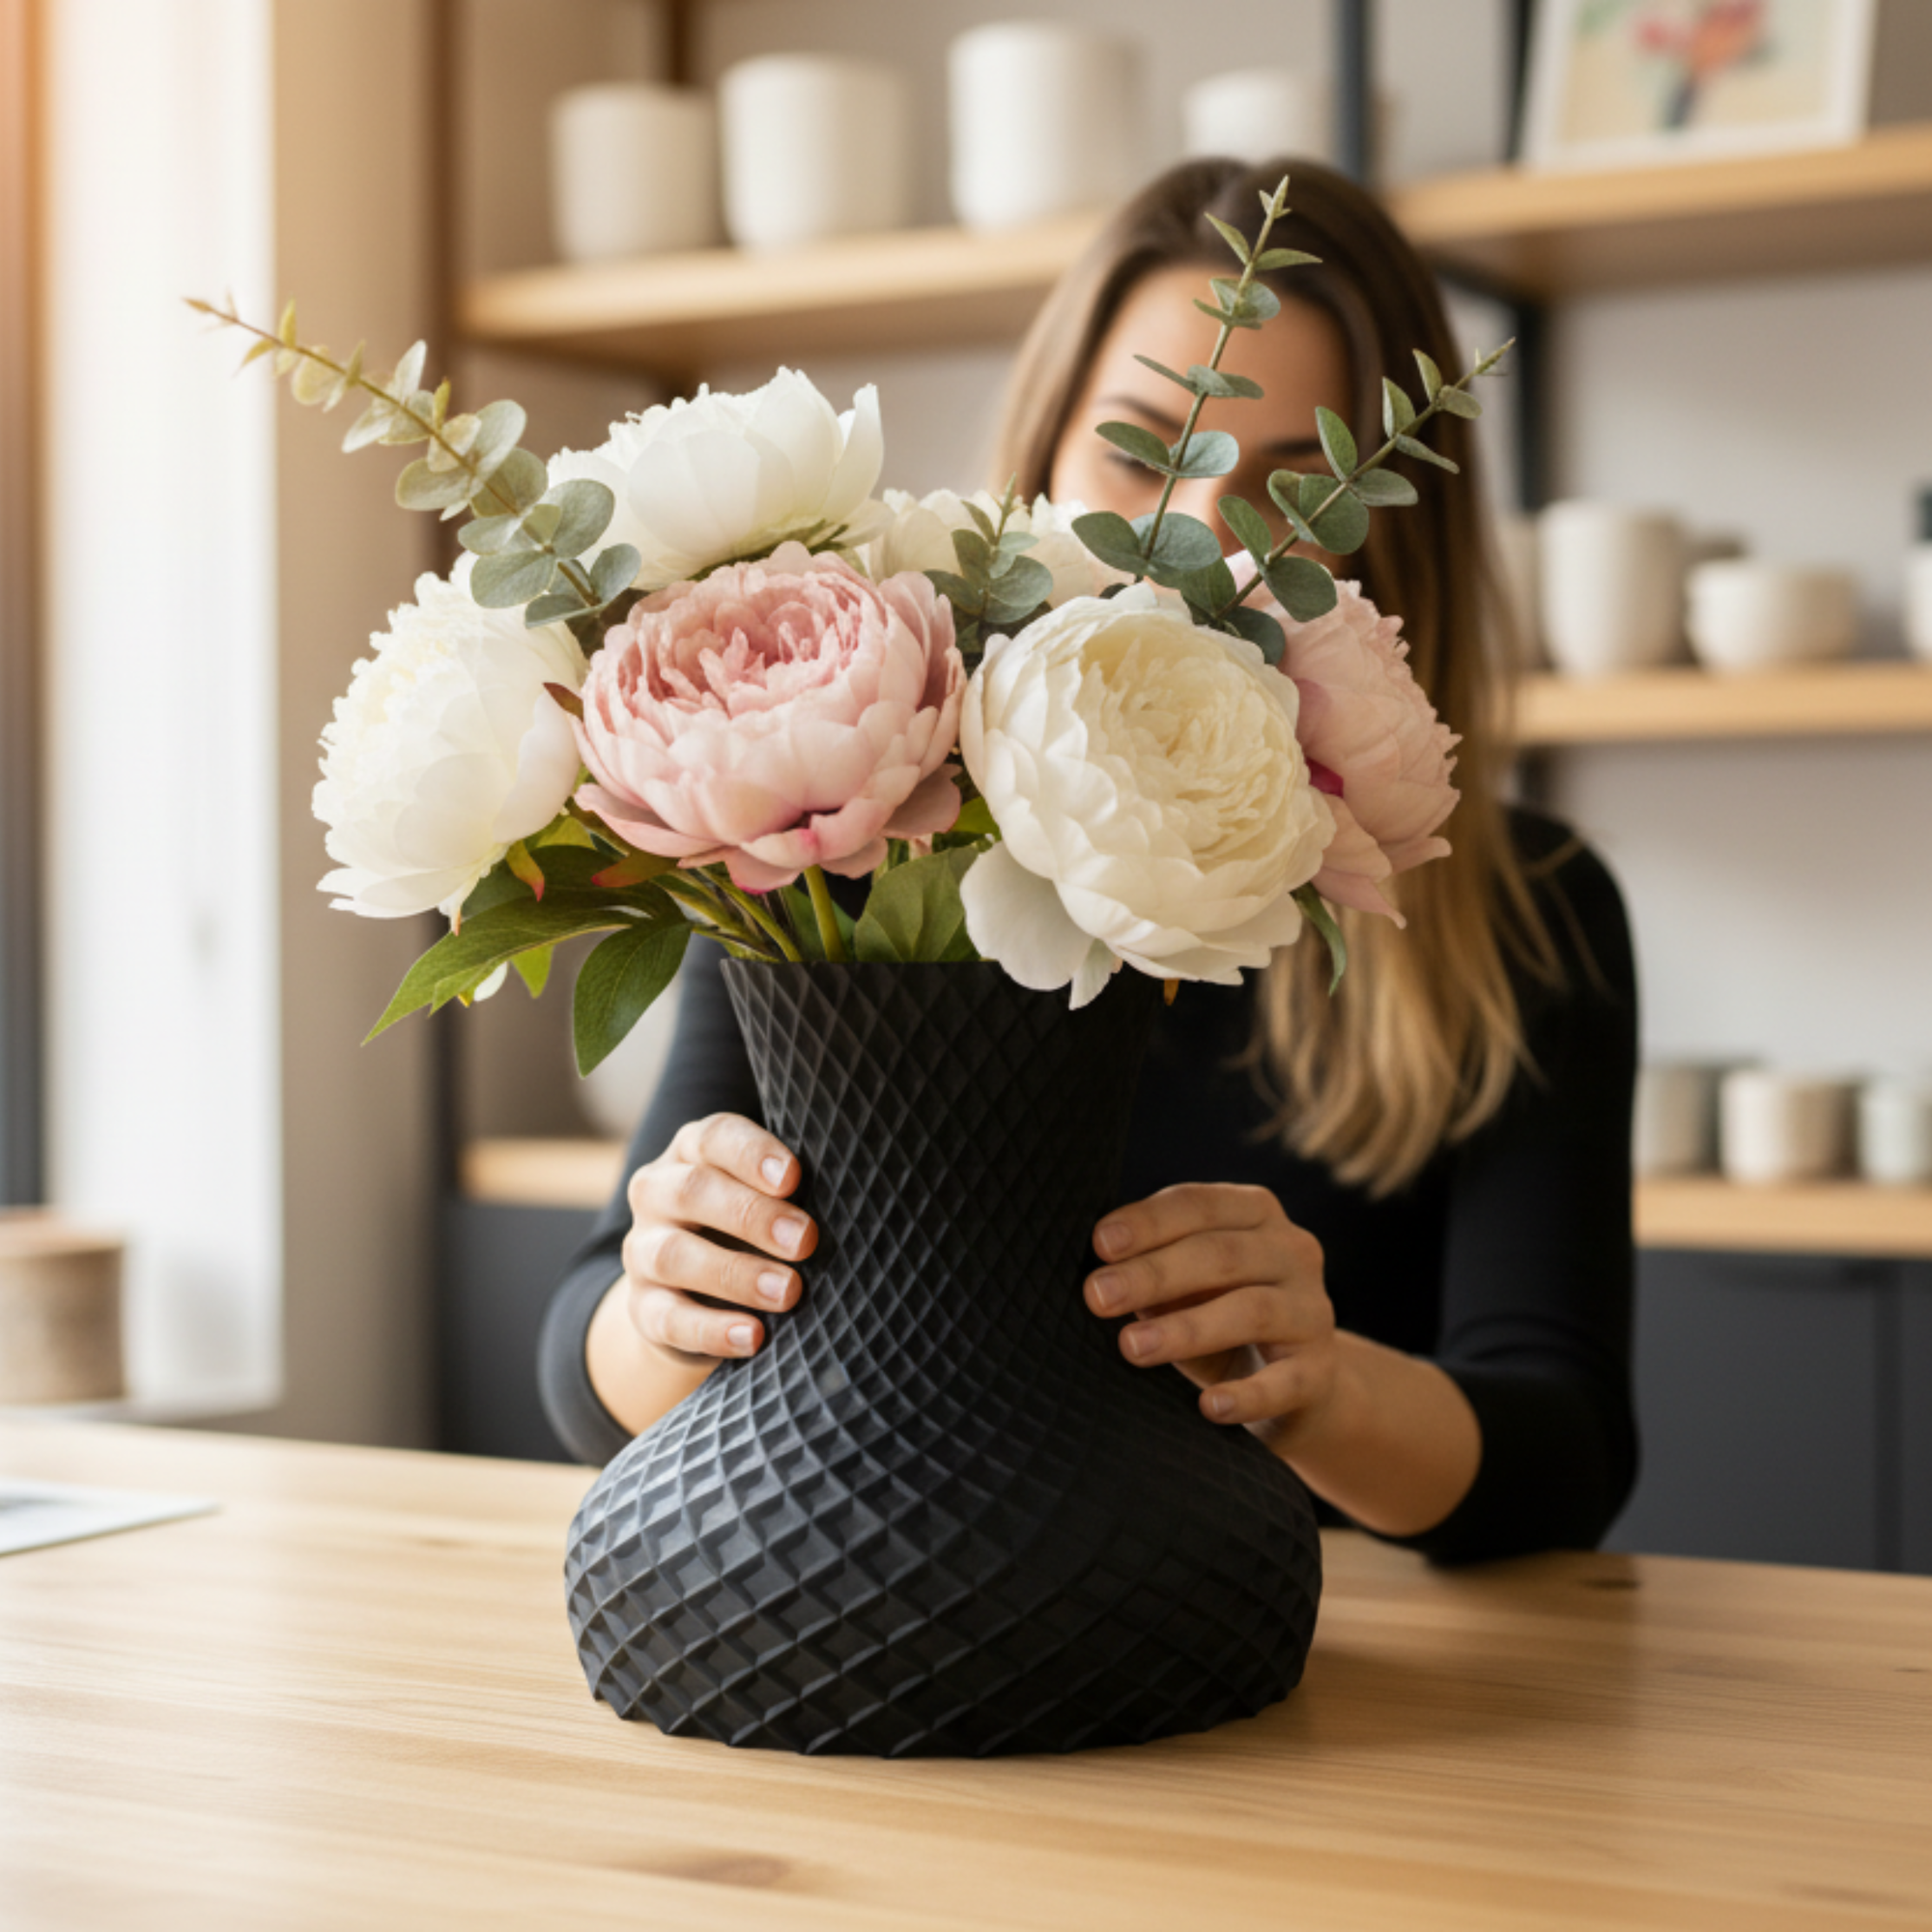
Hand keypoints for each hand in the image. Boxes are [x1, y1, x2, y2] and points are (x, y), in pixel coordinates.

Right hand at [619, 1113, 816, 1365]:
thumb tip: (854, 1206)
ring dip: (735, 1274)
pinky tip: (754, 1336)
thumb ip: (793, 1193)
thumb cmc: (752, 1227)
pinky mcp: (641, 1306)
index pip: (715, 1137)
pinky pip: (668, 1317)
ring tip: (788, 1292)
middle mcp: (657, 1192)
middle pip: (692, 1191)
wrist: (691, 1292)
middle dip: (752, 1215)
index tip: (794, 1177)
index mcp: (692, 1152)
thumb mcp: (768, 1198)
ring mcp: (641, 1250)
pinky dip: (711, 1330)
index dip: (752, 1154)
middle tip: (805, 1240)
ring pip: (673, 1255)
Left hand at [1085, 1184, 1337, 1440]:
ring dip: (1186, 1329)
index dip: (1149, 1222)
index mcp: (1256, 1213)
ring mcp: (1312, 1311)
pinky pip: (1286, 1382)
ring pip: (1251, 1310)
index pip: (1199, 1205)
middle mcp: (1293, 1251)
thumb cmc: (1220, 1315)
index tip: (1100, 1244)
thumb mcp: (1187, 1285)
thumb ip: (1152, 1269)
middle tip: (1098, 1296)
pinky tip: (1208, 1406)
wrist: (1296, 1385)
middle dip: (1154, 1273)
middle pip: (1222, 1254)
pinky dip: (1247, 1395)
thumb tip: (1097, 1276)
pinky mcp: (1319, 1371)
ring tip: (1131, 1346)